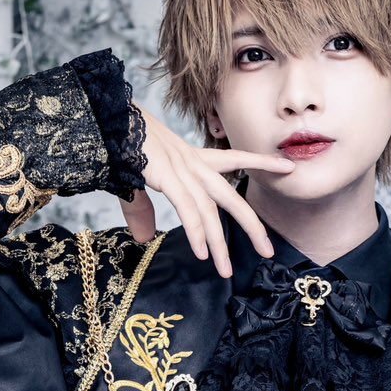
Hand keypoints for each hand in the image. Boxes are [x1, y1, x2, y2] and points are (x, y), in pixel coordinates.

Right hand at [119, 109, 293, 278]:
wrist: (103, 120)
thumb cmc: (118, 143)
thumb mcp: (134, 181)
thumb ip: (142, 210)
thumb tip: (144, 238)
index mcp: (190, 158)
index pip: (235, 159)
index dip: (261, 162)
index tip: (287, 166)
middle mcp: (192, 163)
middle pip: (231, 197)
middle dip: (252, 225)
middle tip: (268, 251)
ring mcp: (181, 169)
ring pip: (210, 211)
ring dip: (219, 244)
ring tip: (226, 271)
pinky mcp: (167, 176)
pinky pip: (188, 209)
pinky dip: (196, 233)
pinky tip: (203, 254)